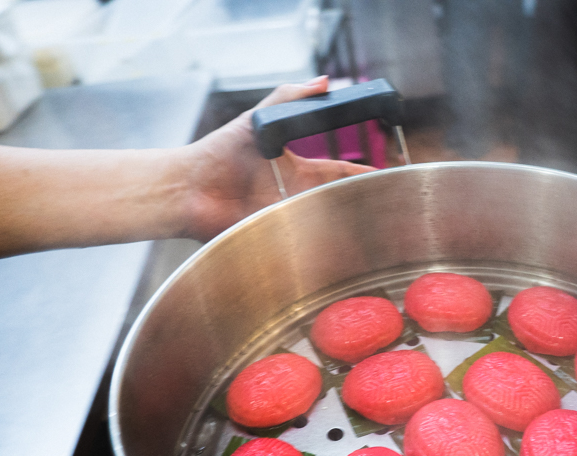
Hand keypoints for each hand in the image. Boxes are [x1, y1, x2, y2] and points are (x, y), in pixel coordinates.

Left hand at [177, 76, 374, 240]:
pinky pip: (300, 246)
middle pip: (338, 204)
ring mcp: (287, 219)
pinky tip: (335, 252)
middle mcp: (296, 197)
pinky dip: (317, 249)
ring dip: (344, 231)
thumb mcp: (257, 119)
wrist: (188, 187)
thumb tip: (325, 82)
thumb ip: (289, 97)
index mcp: (298, 172)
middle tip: (387, 210)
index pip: (339, 174)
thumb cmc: (218, 153)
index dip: (362, 175)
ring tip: (370, 235)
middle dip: (362, 206)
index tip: (385, 176)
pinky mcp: (274, 238)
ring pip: (324, 228)